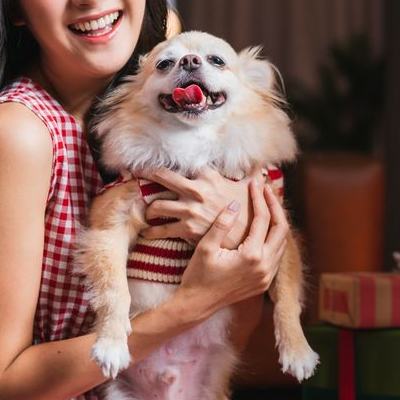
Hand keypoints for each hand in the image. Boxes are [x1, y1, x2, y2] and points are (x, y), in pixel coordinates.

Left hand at [141, 167, 260, 247]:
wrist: (247, 239)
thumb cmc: (249, 213)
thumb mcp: (250, 189)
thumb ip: (251, 175)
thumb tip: (261, 165)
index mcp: (209, 177)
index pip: (184, 164)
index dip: (170, 161)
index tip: (159, 161)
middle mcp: (196, 190)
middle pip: (163, 176)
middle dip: (148, 173)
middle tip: (137, 173)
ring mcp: (189, 210)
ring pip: (157, 205)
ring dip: (150, 209)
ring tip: (148, 212)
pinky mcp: (186, 229)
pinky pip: (161, 229)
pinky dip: (152, 232)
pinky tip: (147, 233)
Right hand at [174, 181, 289, 319]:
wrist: (197, 304)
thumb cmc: (198, 275)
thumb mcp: (206, 247)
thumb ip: (222, 223)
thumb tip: (236, 203)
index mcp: (252, 256)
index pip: (263, 219)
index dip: (259, 198)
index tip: (254, 184)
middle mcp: (265, 267)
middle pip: (281, 229)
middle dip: (275, 206)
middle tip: (266, 190)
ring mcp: (267, 276)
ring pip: (282, 243)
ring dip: (277, 222)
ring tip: (267, 204)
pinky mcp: (264, 282)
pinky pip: (277, 255)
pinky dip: (274, 238)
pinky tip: (264, 227)